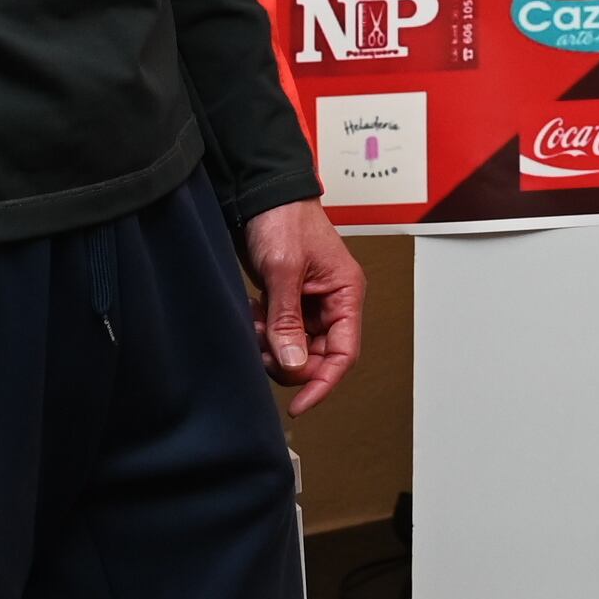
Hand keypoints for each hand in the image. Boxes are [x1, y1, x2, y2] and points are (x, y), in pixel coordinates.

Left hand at [243, 200, 367, 415]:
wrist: (261, 194)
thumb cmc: (284, 218)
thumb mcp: (284, 270)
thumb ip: (288, 319)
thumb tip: (294, 364)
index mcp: (346, 294)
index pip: (344, 353)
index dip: (323, 382)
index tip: (300, 404)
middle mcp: (332, 302)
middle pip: (317, 355)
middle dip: (288, 359)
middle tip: (262, 348)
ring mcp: (309, 303)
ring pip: (294, 347)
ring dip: (271, 344)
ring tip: (253, 323)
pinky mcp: (288, 300)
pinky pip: (279, 332)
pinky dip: (263, 332)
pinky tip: (251, 313)